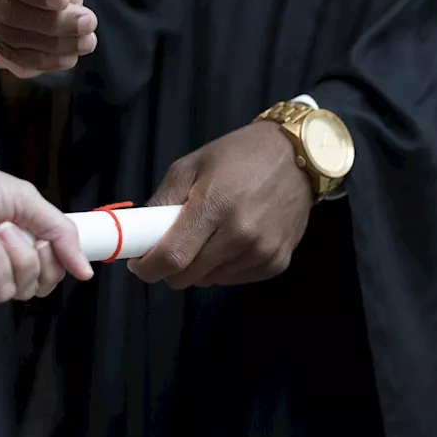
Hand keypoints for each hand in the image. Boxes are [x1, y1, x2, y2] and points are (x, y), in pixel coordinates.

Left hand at [0, 154, 92, 300]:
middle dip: (21, 253)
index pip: (51, 276)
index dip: (51, 263)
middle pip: (33, 286)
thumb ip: (61, 231)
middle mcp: (1, 264)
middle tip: (2, 226)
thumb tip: (84, 268)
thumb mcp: (24, 199)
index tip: (40, 239)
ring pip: (7, 289)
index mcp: (22, 243)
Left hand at [127, 123, 312, 289]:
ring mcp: (262, 251)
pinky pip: (234, 279)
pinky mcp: (277, 263)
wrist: (298, 157)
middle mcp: (241, 234)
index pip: (172, 257)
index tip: (139, 263)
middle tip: (173, 244)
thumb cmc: (240, 156)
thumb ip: (162, 201)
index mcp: (215, 205)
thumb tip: (139, 235)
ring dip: (200, 266)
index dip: (147, 267)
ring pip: (209, 281)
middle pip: (187, 277)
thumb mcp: (191, 164)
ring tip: (211, 234)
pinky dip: (225, 267)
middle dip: (171, 267)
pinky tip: (234, 240)